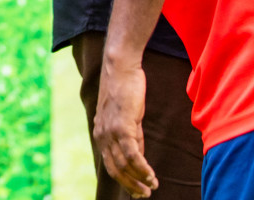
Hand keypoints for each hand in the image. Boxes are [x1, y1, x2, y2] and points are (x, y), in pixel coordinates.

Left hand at [94, 58, 157, 197]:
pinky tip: (151, 176)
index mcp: (101, 133)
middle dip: (131, 185)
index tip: (137, 191)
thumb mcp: (127, 117)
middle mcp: (102, 135)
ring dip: (139, 180)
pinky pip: (132, 154)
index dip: (124, 180)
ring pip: (124, 165)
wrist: (121, 67)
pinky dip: (142, 168)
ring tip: (152, 187)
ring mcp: (110, 132)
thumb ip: (132, 136)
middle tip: (145, 195)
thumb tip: (139, 157)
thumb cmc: (126, 89)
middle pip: (115, 170)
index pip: (111, 164)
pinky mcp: (122, 126)